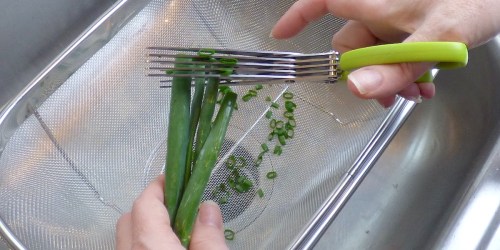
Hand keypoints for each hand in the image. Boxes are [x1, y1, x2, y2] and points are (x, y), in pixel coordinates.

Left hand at [115, 175, 227, 249]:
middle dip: (149, 209)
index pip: (145, 203)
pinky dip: (144, 247)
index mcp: (149, 244)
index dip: (159, 188)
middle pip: (128, 220)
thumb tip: (207, 208)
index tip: (176, 180)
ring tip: (176, 234)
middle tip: (178, 209)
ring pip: (127, 240)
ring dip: (145, 231)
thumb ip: (209, 236)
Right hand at [271, 0, 499, 106]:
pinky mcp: (410, 29)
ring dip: (390, 79)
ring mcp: (395, 21)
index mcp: (376, 3)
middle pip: (351, 45)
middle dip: (367, 74)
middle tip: (394, 96)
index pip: (325, 1)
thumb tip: (355, 89)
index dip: (299, 15)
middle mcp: (379, 11)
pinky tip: (425, 86)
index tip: (281, 35)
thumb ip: (397, 66)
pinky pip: (394, 55)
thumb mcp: (437, 39)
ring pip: (375, 56)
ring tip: (418, 94)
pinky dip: (404, 73)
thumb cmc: (476, 0)